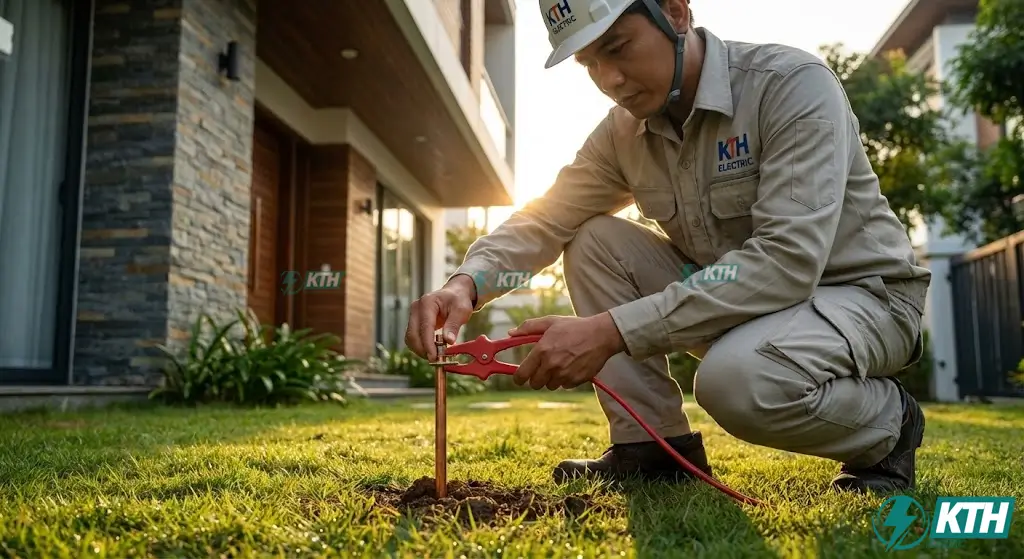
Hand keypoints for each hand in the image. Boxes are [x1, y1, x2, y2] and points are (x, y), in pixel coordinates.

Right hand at [405, 275, 475, 360]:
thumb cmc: (458, 300)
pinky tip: (432, 350)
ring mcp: (413, 315)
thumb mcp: (461, 310)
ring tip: (436, 355)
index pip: (424, 327)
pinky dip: (420, 347)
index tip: (435, 357)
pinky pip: (413, 338)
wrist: (454, 293)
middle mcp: (416, 308)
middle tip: (437, 360)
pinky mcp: (414, 323)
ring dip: (421, 350)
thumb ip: (454, 325)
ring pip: (410, 339)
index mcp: (427, 303)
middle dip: (423, 350)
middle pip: (412, 334)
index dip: (428, 344)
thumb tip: (448, 341)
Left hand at [511, 313, 625, 389]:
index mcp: (542, 350)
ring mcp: (564, 374)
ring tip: (561, 364)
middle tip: (543, 368)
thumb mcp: (551, 322)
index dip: (518, 378)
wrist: (601, 335)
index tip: (520, 377)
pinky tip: (572, 366)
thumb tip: (510, 333)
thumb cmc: (575, 327)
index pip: (522, 374)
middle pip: (535, 384)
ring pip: (550, 385)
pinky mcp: (576, 380)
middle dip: (536, 377)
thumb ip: (528, 327)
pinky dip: (566, 379)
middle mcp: (551, 365)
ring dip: (552, 378)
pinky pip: (564, 386)